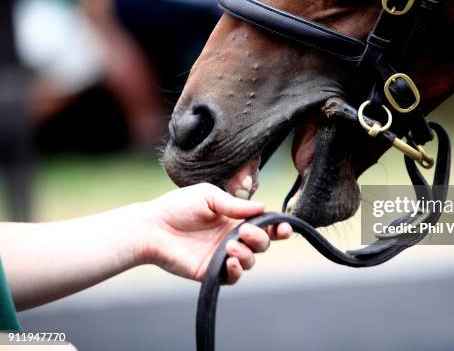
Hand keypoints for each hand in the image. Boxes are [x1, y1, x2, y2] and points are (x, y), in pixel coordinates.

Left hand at [137, 184, 291, 283]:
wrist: (151, 227)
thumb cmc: (177, 206)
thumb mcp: (208, 196)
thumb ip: (234, 205)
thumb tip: (262, 208)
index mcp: (234, 219)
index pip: (264, 225)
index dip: (278, 227)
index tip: (283, 227)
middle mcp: (232, 237)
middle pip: (262, 244)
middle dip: (261, 238)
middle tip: (244, 231)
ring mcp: (222, 256)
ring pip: (251, 261)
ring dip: (248, 254)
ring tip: (231, 246)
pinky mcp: (211, 271)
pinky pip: (233, 277)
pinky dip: (237, 270)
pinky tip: (230, 261)